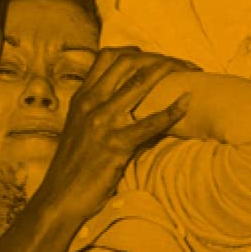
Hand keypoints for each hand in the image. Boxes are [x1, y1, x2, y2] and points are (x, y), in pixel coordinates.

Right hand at [31, 47, 187, 225]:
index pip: (107, 57)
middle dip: (160, 58)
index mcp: (81, 98)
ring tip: (191, 72)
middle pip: (129, 63)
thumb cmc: (72, 169)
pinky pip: (150, 123)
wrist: (59, 199)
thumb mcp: (79, 130)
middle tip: (183, 65)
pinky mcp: (115, 145)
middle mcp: (91, 104)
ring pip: (141, 83)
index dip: (135, 52)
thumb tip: (123, 104)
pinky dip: (172, 110)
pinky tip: (187, 103)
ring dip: (171, 71)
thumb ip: (96, 112)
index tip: (156, 58)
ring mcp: (102, 122)